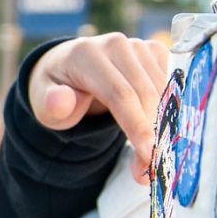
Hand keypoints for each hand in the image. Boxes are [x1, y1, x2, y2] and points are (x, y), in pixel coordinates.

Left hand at [28, 32, 169, 181]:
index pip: (120, 94)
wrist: (68, 68)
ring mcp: (138, 46)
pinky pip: (172, 84)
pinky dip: (171, 111)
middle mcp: (116, 45)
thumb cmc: (58, 90)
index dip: (137, 125)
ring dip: (164, 127)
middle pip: (145, 95)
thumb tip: (61, 100)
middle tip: (148, 172)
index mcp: (86, 55)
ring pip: (163, 92)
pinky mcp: (154, 52)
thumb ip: (51, 105)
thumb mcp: (44, 103)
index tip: (149, 154)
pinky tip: (162, 134)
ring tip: (150, 160)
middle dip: (152, 136)